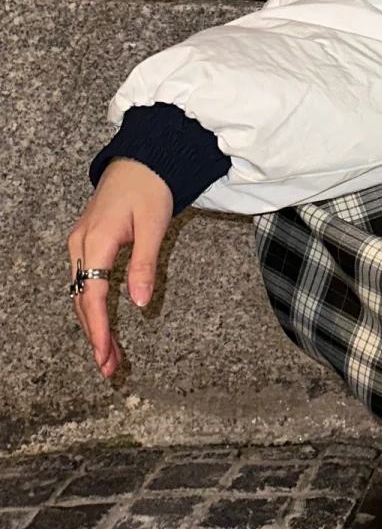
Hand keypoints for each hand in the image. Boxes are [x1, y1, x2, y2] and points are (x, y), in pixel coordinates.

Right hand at [65, 160, 173, 379]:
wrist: (142, 160)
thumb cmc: (150, 187)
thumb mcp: (153, 225)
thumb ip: (144, 264)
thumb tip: (139, 303)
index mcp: (96, 241)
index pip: (93, 295)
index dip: (100, 329)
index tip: (105, 356)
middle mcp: (80, 245)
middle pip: (82, 301)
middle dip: (95, 337)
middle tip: (109, 368)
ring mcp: (80, 245)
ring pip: (81, 295)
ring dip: (94, 326)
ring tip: (110, 357)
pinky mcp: (87, 244)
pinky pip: (85, 283)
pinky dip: (94, 308)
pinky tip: (104, 326)